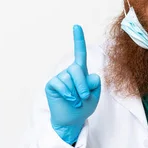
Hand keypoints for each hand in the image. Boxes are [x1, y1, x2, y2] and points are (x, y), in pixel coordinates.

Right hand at [45, 25, 100, 144]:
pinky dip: (68, 94)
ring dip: (76, 93)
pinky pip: (61, 84)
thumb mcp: (95, 95)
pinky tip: (69, 100)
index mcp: (81, 72)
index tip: (76, 26)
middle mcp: (69, 72)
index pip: (80, 53)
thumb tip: (90, 75)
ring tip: (76, 101)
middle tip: (84, 97)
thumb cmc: (83, 107)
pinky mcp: (51, 85)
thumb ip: (95, 84)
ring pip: (69, 78)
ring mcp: (59, 78)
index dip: (78, 40)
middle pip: (77, 69)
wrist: (72, 121)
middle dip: (83, 85)